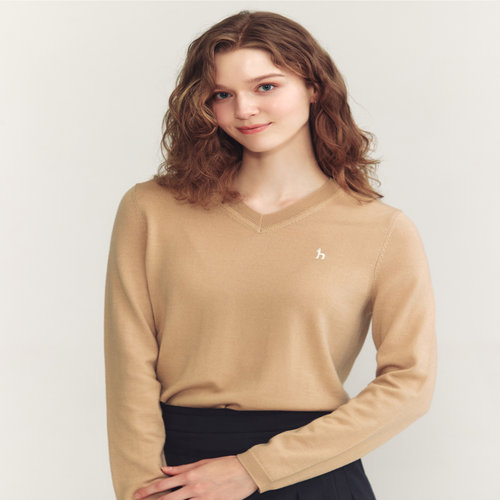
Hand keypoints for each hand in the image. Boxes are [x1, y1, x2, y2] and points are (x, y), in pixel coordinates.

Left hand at [133, 455, 258, 498]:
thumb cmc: (225, 464)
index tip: (137, 494)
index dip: (149, 490)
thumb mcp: (202, 462)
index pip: (164, 484)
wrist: (246, 472)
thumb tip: (164, 469)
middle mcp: (194, 489)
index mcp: (191, 475)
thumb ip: (182, 468)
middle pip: (168, 499)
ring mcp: (203, 499)